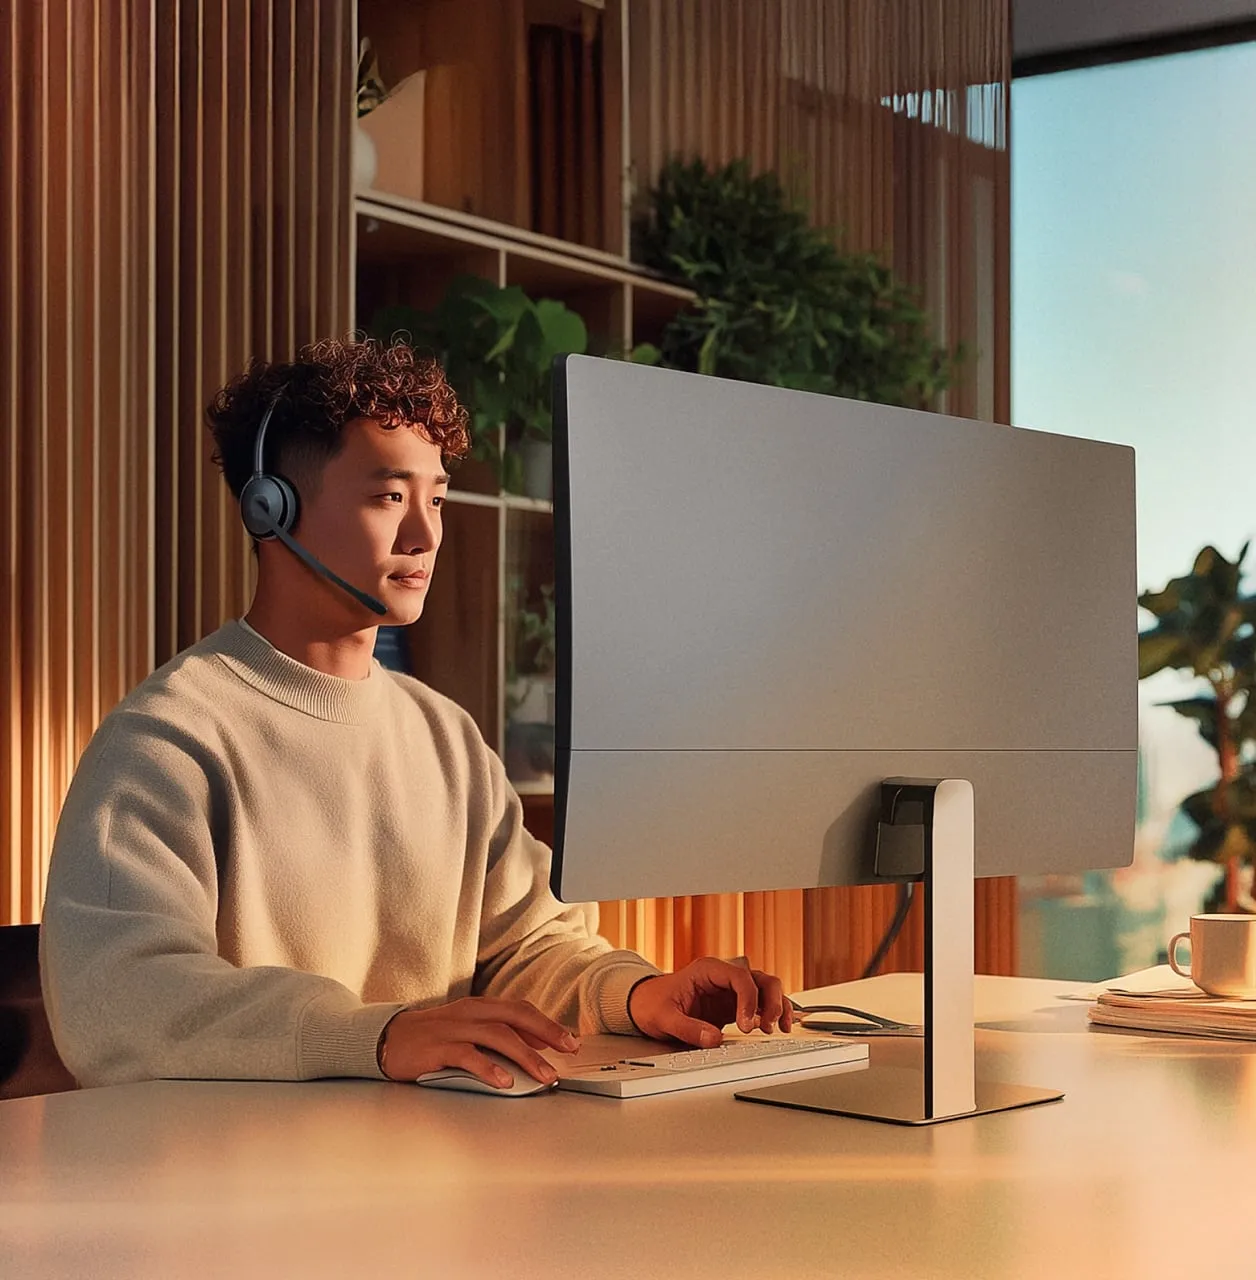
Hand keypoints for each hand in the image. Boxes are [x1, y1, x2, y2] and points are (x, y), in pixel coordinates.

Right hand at [378, 996, 580, 1087]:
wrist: (387, 1039)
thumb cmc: (433, 1039)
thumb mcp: (467, 1031)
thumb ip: (496, 1037)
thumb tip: (534, 1050)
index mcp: (480, 1007)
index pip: (521, 1010)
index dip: (547, 1023)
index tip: (571, 1041)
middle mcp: (470, 1012)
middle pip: (515, 1016)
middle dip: (546, 1032)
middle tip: (568, 1050)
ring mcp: (454, 1028)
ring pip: (498, 1036)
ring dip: (525, 1056)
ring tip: (544, 1075)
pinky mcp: (438, 1048)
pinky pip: (468, 1056)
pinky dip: (489, 1068)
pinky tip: (504, 1081)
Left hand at [627, 957, 793, 1047]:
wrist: (644, 1004)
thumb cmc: (651, 1003)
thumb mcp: (663, 1017)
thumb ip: (688, 1028)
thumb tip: (715, 1040)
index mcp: (707, 970)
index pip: (739, 977)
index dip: (748, 999)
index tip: (747, 1025)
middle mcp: (723, 977)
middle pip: (760, 979)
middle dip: (771, 1001)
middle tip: (769, 1026)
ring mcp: (730, 991)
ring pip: (766, 990)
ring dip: (777, 1006)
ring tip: (779, 1028)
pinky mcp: (733, 1006)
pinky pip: (760, 1006)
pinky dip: (771, 1014)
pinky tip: (778, 1027)